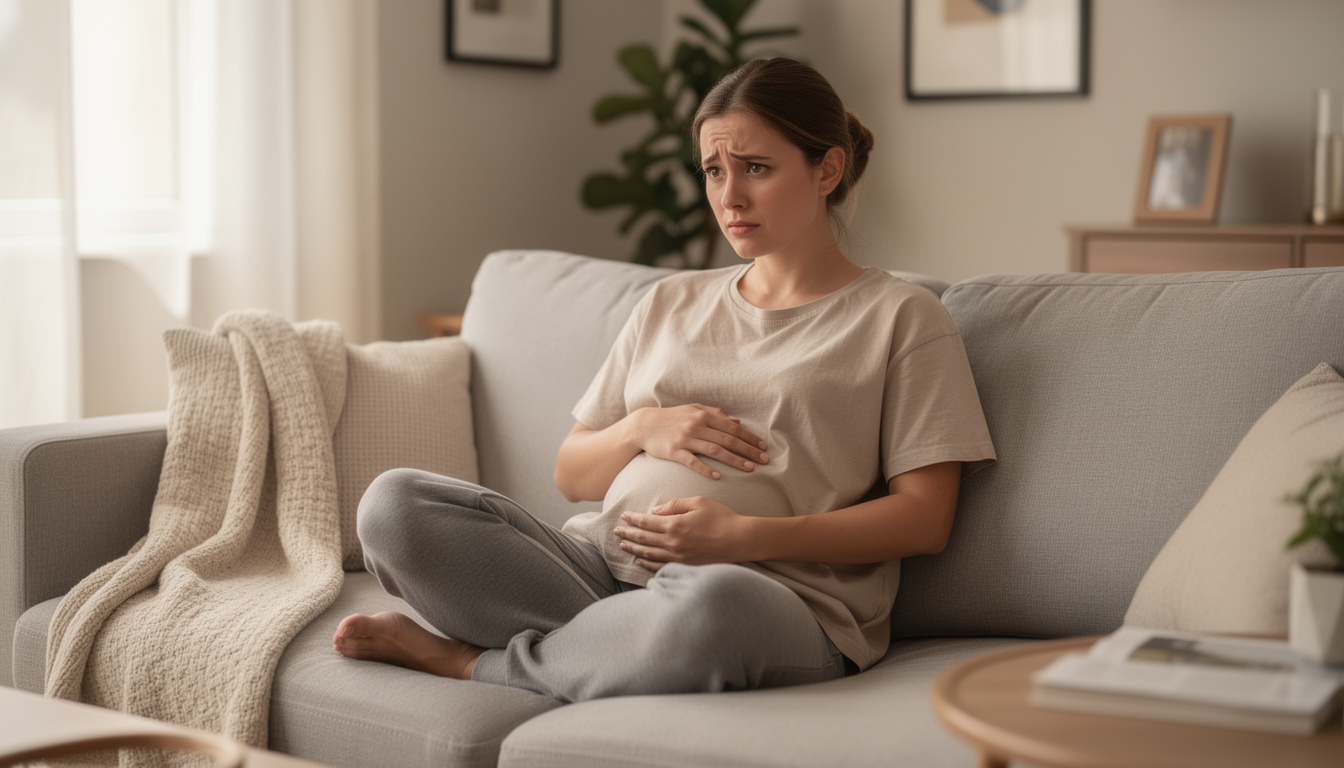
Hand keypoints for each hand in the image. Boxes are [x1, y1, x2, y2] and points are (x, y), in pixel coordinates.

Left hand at [613, 497, 755, 571]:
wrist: (740, 540)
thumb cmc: (721, 517)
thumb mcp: (698, 502)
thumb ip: (675, 505)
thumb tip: (656, 510)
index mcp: (675, 524)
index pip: (646, 522)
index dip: (633, 519)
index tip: (623, 516)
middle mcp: (673, 542)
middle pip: (643, 538)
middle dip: (628, 533)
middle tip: (616, 530)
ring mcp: (678, 557)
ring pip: (648, 553)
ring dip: (633, 548)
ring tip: (623, 544)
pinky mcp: (685, 566)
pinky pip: (660, 566)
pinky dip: (647, 564)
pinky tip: (640, 560)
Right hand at [627, 404, 768, 479]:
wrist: (643, 425)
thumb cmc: (671, 417)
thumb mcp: (693, 410)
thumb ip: (715, 414)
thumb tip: (737, 421)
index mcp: (703, 415)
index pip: (732, 427)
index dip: (750, 438)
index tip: (764, 447)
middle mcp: (696, 426)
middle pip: (728, 440)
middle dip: (749, 451)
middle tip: (764, 461)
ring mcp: (685, 439)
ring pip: (715, 451)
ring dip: (734, 460)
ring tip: (750, 469)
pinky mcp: (673, 451)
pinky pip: (692, 461)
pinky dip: (706, 469)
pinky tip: (718, 476)